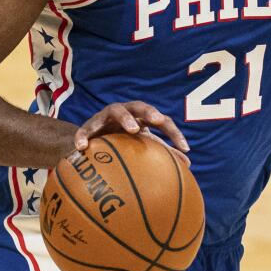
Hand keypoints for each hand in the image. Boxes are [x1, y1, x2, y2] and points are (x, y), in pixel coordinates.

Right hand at [73, 101, 189, 165]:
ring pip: (116, 110)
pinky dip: (83, 136)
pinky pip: (85, 130)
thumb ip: (163, 150)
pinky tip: (82, 147)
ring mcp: (106, 116)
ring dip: (126, 118)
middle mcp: (126, 112)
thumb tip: (189, 163)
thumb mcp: (143, 144)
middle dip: (150, 111)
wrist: (93, 139)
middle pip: (140, 106)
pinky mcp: (88, 125)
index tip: (185, 148)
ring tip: (132, 129)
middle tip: (158, 120)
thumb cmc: (124, 141)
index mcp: (142, 118)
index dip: (174, 133)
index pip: (163, 121)